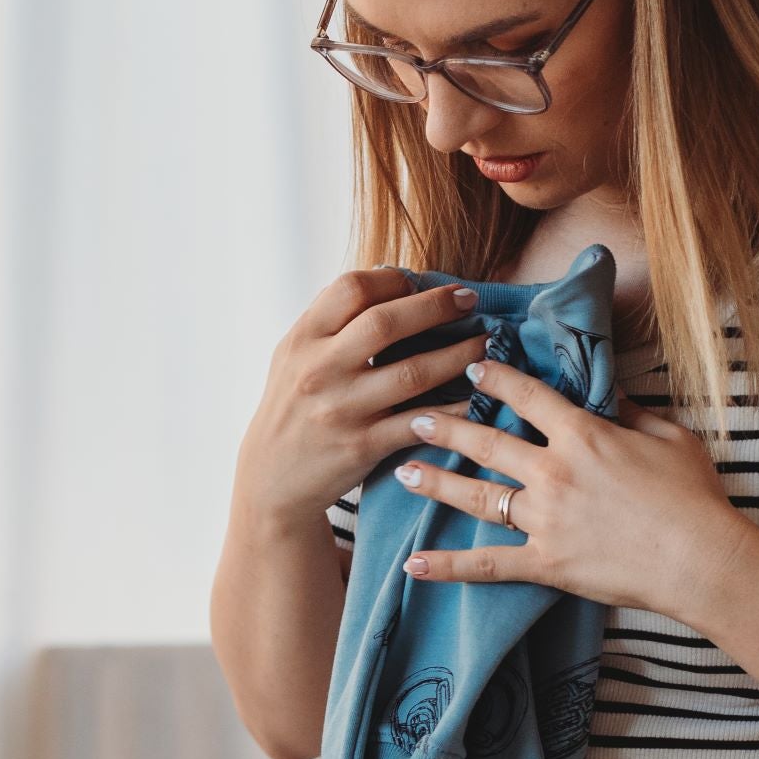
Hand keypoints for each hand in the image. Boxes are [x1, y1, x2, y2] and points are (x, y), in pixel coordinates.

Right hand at [233, 266, 486, 529]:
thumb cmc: (292, 409)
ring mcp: (343, 409)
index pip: (351, 289)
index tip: (421, 282)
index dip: (393, 279)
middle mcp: (320, 370)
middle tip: (470, 299)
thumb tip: (389, 280)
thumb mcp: (293, 357)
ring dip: (458, 354)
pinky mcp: (363, 445)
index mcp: (303, 339)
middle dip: (436, 306)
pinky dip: (454, 410)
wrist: (272, 479)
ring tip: (485, 343)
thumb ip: (331, 322)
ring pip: (412, 373)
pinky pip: (420, 422)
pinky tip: (479, 395)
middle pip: (385, 323)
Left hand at [390, 354, 755, 617]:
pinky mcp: (546, 563)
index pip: (529, 398)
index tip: (474, 365)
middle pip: (488, 443)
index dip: (498, 378)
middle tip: (416, 416)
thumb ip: (632, 413)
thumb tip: (607, 395)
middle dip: (448, 426)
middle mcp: (553, 472)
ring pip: (477, 496)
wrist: (701, 558)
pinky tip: (414, 565)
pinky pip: (488, 565)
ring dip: (437, 482)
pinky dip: (448, 567)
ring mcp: (545, 520)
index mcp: (583, 436)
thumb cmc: (694, 497)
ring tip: (403, 472)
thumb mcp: (670, 437)